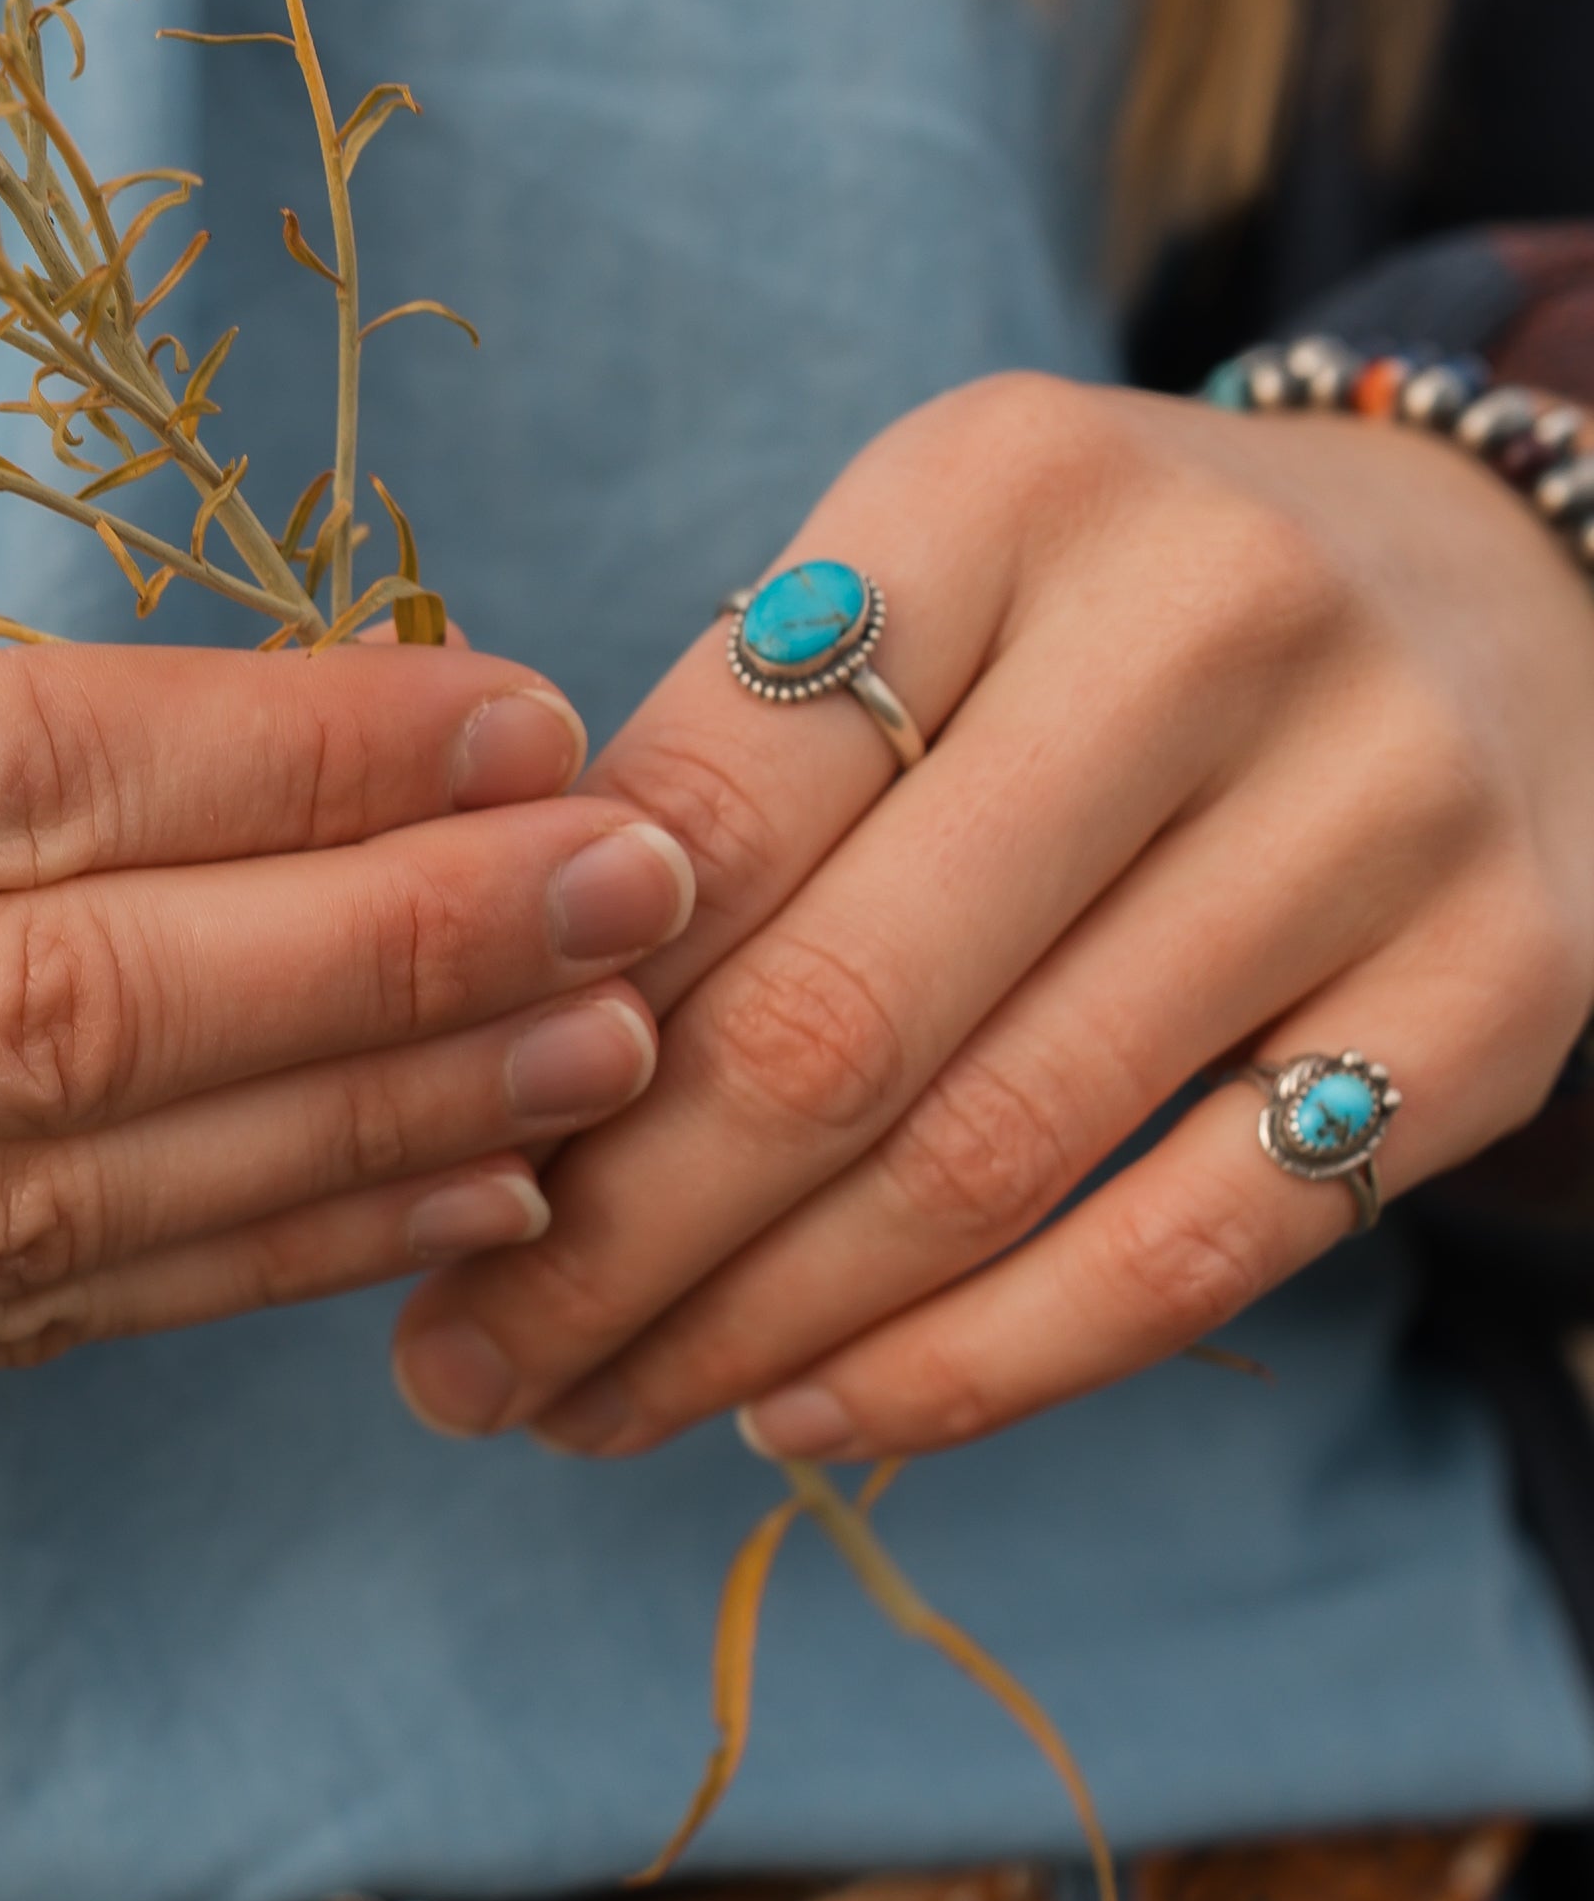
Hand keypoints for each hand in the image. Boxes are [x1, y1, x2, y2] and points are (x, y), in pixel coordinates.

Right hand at [0, 543, 702, 1465]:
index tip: (511, 718)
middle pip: (22, 1033)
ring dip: (344, 1148)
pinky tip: (398, 1193)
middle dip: (375, 966)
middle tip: (627, 900)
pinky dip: (200, 1275)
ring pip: (17, 1232)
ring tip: (581, 1058)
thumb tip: (334, 748)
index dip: (276, 766)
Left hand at [388, 370, 1593, 1469]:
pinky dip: (971, 1367)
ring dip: (752, 1333)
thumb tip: (470, 1063)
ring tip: (593, 1414)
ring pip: (994, 1156)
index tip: (415, 1172)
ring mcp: (1378, 811)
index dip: (539, 1028)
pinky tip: (806, 1416)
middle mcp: (1212, 621)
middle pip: (836, 1013)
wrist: (1501, 592)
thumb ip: (716, 779)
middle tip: (462, 1368)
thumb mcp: (913, 596)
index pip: (706, 809)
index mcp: (1006, 484)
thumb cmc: (1100, 627)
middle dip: (612, 1234)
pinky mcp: (1497, 996)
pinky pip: (1188, 1249)